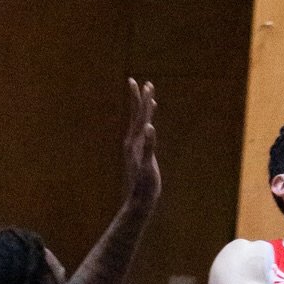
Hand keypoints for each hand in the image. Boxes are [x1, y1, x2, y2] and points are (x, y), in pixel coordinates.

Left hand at [122, 77, 160, 211]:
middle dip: (141, 99)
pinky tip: (150, 123)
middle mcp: (133, 141)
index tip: (139, 82)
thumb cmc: (144, 185)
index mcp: (134, 141)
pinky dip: (148, 125)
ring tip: (148, 98)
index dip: (140, 99)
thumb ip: (149, 145)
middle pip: (138, 115)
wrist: (139, 200)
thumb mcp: (148, 165)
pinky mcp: (140, 154)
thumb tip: (149, 126)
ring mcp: (136, 147)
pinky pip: (144, 134)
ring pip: (140, 123)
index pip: (138, 115)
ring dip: (145, 110)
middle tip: (144, 83)